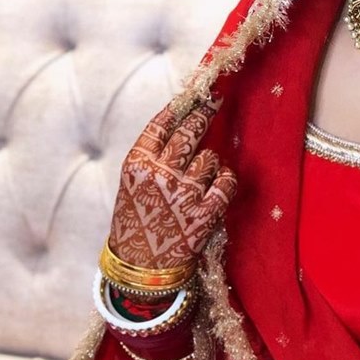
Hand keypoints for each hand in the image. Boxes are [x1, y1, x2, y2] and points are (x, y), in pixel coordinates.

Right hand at [108, 100, 236, 271]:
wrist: (141, 267)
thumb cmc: (137, 220)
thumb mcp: (133, 183)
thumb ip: (154, 155)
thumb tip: (186, 121)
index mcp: (136, 163)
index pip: (162, 123)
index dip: (183, 105)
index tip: (197, 92)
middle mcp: (159, 174)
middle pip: (190, 132)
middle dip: (205, 113)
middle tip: (216, 100)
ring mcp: (183, 194)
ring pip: (210, 158)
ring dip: (209, 164)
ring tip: (196, 182)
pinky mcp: (204, 213)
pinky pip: (226, 181)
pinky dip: (226, 180)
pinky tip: (218, 186)